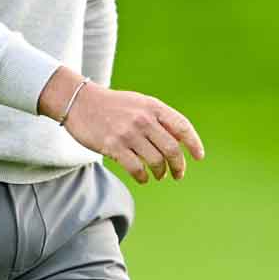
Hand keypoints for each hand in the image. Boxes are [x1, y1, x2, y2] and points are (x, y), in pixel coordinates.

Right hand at [39, 68, 204, 183]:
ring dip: (160, 172)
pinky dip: (143, 177)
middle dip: (179, 165)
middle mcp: (143, 119)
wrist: (80, 101)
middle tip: (178, 174)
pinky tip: (143, 178)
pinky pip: (136, 168)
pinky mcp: (113, 146)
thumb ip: (158, 118)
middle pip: (171, 149)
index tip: (199, 156)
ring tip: (159, 175)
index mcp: (152, 107)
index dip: (194, 143)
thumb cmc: (112, 105)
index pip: (181, 126)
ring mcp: (128, 133)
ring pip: (155, 161)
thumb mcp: (139, 103)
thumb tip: (179, 141)